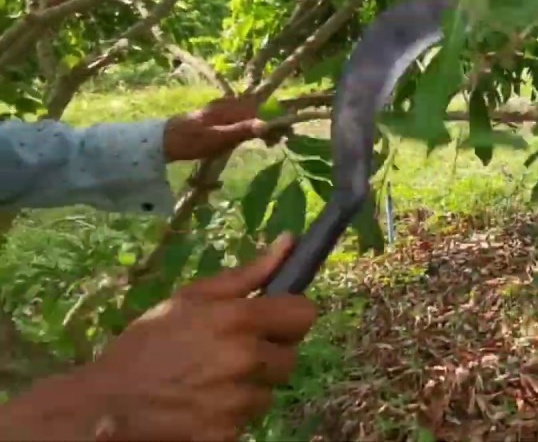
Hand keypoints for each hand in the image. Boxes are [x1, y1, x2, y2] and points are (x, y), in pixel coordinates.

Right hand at [0, 237, 316, 441]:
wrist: (105, 403)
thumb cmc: (147, 343)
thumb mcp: (190, 299)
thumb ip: (247, 275)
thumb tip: (289, 242)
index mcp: (240, 320)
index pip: (305, 315)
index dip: (290, 317)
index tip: (273, 322)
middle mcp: (246, 359)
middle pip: (291, 357)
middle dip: (268, 355)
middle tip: (232, 354)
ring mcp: (238, 400)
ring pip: (269, 391)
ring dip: (249, 387)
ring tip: (211, 380)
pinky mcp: (228, 432)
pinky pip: (247, 420)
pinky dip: (231, 414)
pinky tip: (202, 404)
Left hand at [164, 97, 268, 161]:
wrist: (162, 141)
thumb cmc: (190, 140)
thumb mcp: (218, 138)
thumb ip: (242, 130)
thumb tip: (267, 124)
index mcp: (229, 107)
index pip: (260, 109)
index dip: (274, 120)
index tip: (281, 136)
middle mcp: (227, 104)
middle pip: (256, 110)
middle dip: (268, 124)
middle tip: (273, 143)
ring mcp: (220, 110)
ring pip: (248, 115)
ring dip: (258, 127)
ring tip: (265, 142)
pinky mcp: (214, 117)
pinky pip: (238, 118)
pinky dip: (247, 127)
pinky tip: (245, 138)